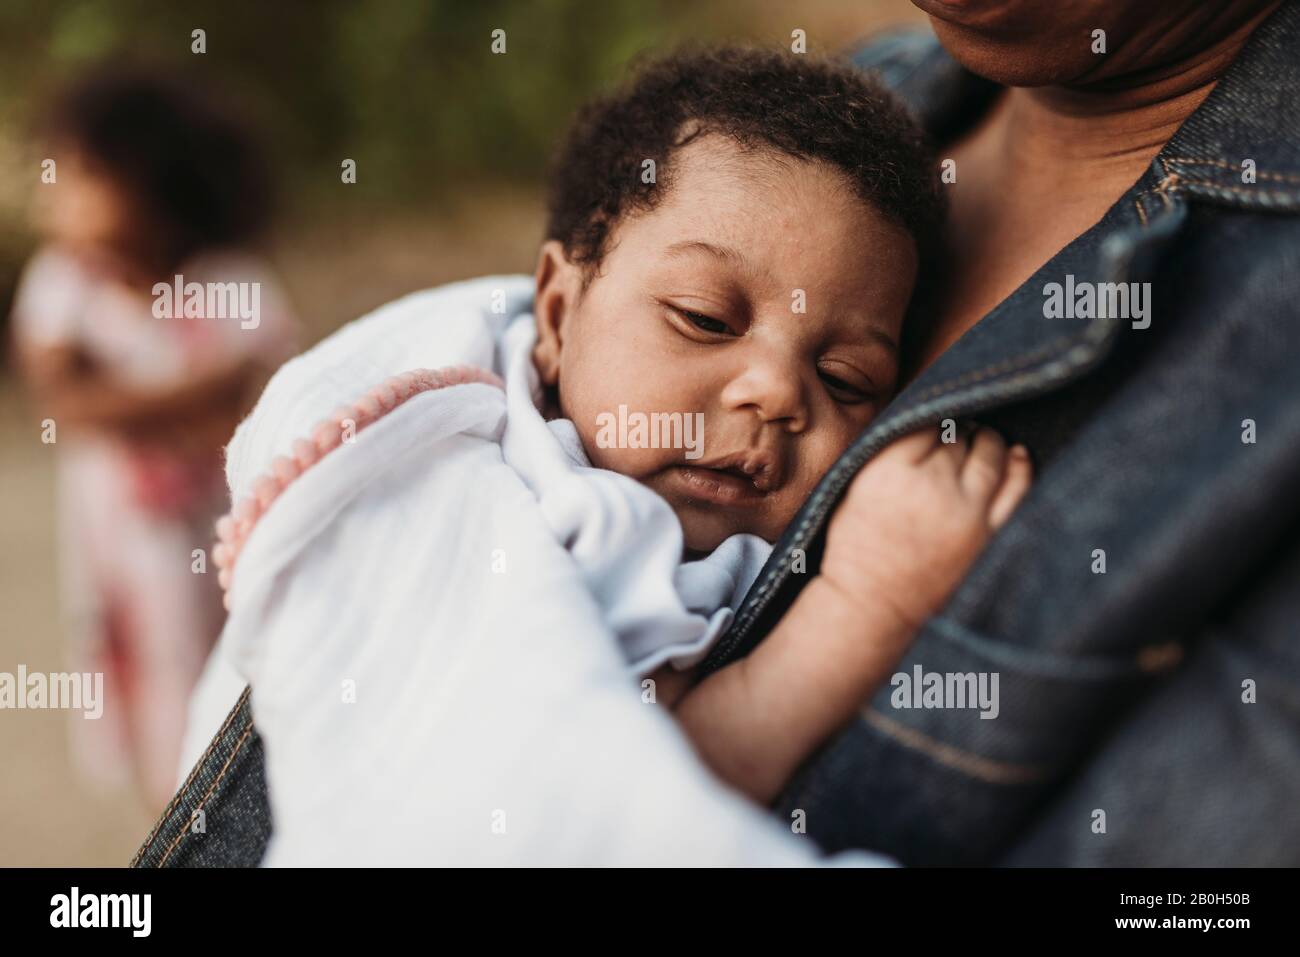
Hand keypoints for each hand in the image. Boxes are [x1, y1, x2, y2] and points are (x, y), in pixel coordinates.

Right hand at [821, 425, 1031, 632]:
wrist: (873, 606)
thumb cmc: (856, 547)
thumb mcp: (851, 488)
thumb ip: (886, 452)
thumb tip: (925, 421)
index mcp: (889, 470)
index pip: (924, 422)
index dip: (928, 423)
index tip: (929, 430)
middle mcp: (931, 484)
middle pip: (958, 435)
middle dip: (956, 431)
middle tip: (952, 438)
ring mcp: (966, 510)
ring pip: (991, 453)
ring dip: (988, 441)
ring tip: (983, 440)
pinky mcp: (988, 534)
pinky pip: (1017, 488)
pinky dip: (1020, 466)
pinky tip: (1016, 455)